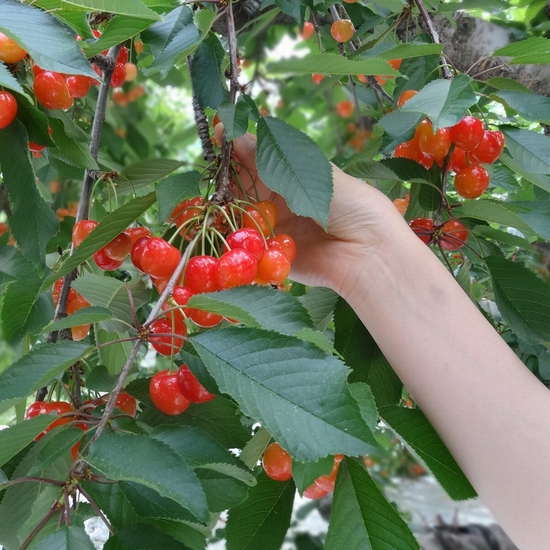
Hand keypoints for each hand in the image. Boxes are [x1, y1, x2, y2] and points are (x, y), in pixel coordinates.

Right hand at [217, 126, 408, 294]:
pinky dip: (233, 241)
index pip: (257, 158)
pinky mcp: (271, 257)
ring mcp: (274, 230)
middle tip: (216, 175)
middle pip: (243, 187)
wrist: (369, 252)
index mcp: (292, 177)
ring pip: (240, 217)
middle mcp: (280, 202)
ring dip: (225, 210)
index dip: (238, 148)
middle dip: (227, 181)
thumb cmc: (352, 205)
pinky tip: (218, 230)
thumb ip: (275, 159)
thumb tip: (238, 135)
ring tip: (213, 201)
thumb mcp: (314, 174)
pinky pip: (247, 248)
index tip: (219, 134)